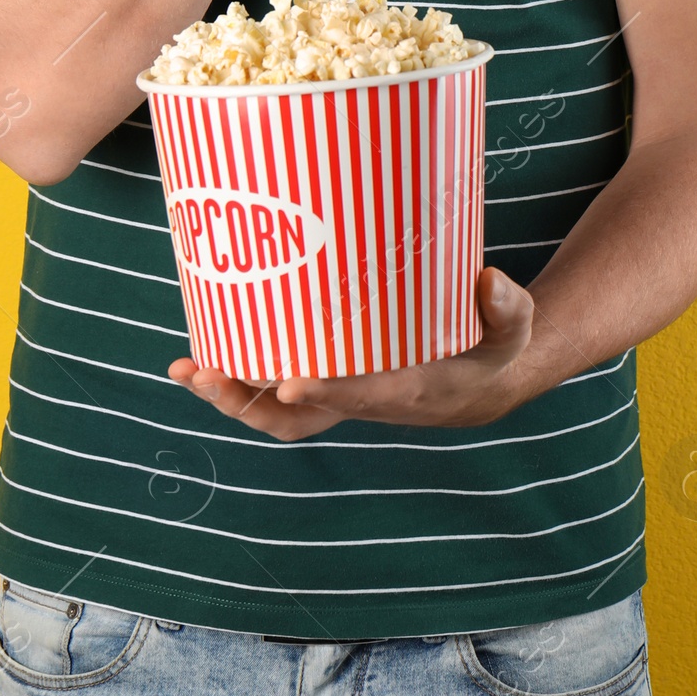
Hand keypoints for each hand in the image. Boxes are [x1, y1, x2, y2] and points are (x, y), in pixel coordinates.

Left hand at [167, 267, 534, 438]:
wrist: (474, 386)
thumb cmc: (491, 350)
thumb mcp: (512, 330)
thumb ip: (507, 308)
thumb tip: (488, 279)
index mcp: (406, 392)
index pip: (358, 397)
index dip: (324, 391)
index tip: (289, 380)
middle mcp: (359, 400)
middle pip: (292, 416)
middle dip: (245, 400)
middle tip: (203, 372)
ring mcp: (336, 395)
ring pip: (271, 410)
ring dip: (227, 393)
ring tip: (185, 368)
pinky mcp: (324, 381)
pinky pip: (272, 391)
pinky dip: (237, 379)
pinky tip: (202, 353)